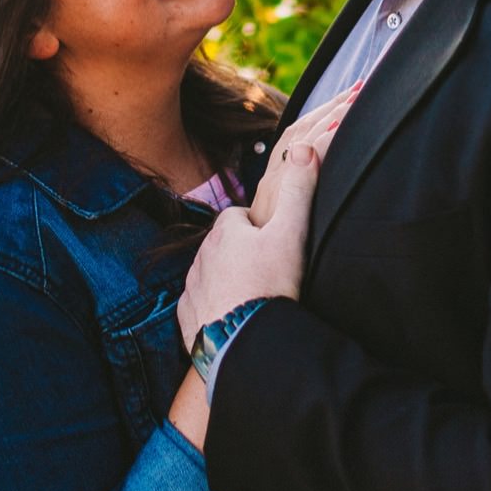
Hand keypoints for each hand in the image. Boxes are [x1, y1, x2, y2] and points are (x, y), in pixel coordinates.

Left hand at [177, 93, 354, 347]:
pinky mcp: (187, 318)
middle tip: (271, 273)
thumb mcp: (292, 232)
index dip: (260, 229)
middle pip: (225, 247)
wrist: (244, 343)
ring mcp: (191, 288)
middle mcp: (201, 255)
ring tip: (257, 298)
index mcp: (225, 231)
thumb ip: (298, 188)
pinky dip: (216, 310)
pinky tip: (238, 320)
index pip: (241, 218)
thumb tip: (302, 148)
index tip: (277, 244)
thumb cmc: (270, 284)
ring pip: (212, 275)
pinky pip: (201, 307)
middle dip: (243, 255)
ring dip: (229, 282)